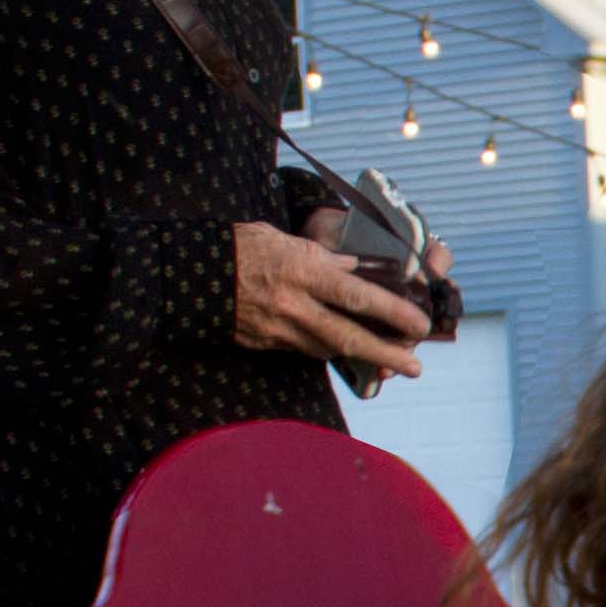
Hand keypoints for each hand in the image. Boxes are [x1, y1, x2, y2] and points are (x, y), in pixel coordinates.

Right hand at [231, 217, 433, 374]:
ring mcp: (279, 329)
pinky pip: (305, 350)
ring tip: (390, 362)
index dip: (393, 312)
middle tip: (416, 366)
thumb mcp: (286, 239)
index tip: (419, 323)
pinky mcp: (266, 343)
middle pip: (349, 337)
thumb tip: (354, 270)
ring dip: (361, 357)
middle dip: (387, 354)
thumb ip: (323, 258)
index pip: (358, 295)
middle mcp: (293, 305)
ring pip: (329, 349)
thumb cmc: (241, 247)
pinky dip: (328, 349)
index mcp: (302, 272)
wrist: (187, 272)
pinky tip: (344, 349)